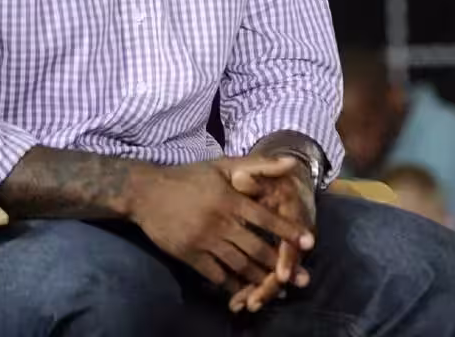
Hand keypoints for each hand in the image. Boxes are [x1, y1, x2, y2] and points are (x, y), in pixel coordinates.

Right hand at [130, 157, 312, 293]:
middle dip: (279, 264)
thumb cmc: (189, 177)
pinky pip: (215, 275)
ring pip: (238, 265)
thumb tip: (290, 163)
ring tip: (277, 289)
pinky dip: (231, 286)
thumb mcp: (223, 165)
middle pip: (256, 248)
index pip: (266, 218)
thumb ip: (258, 165)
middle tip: (300, 278)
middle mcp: (220, 222)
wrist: (146, 193)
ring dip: (259, 279)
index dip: (288, 231)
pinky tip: (244, 291)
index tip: (308, 243)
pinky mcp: (189, 255)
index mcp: (230, 199)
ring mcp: (204, 241)